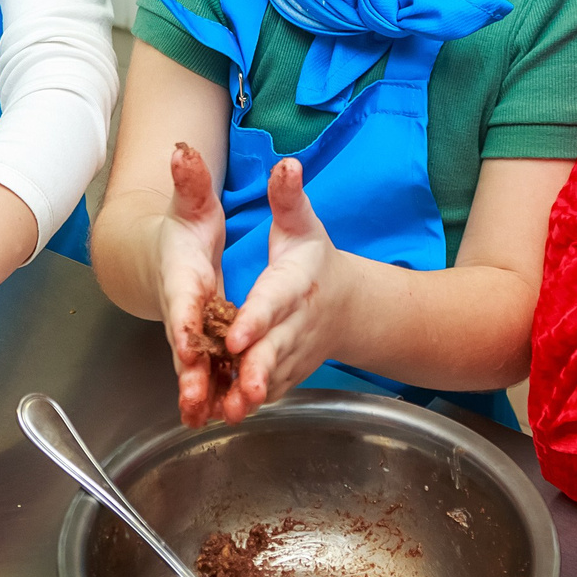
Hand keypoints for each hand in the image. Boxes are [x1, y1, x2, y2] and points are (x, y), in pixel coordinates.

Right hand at [154, 142, 232, 426]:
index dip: (183, 322)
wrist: (160, 255)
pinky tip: (211, 419)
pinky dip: (206, 396)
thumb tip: (181, 148)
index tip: (188, 343)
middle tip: (195, 397)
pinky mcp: (197, 347)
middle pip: (183, 344)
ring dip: (196, 392)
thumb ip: (190, 180)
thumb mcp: (192, 202)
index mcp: (182, 276)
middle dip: (189, 372)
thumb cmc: (180, 228)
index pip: (181, 301)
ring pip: (191, 367)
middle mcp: (182, 309)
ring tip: (202, 418)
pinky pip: (203, 374)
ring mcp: (188, 332)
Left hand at [216, 158, 348, 423]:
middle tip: (239, 387)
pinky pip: (271, 389)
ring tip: (228, 411)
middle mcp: (298, 321)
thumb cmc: (314, 259)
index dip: (256, 319)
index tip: (236, 335)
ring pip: (272, 376)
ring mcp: (295, 351)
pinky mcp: (289, 372)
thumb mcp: (302, 224)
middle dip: (257, 368)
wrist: (348, 303)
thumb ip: (288, 197)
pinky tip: (228, 413)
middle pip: (275, 348)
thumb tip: (287, 163)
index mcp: (297, 282)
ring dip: (252, 394)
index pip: (275, 301)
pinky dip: (252, 403)